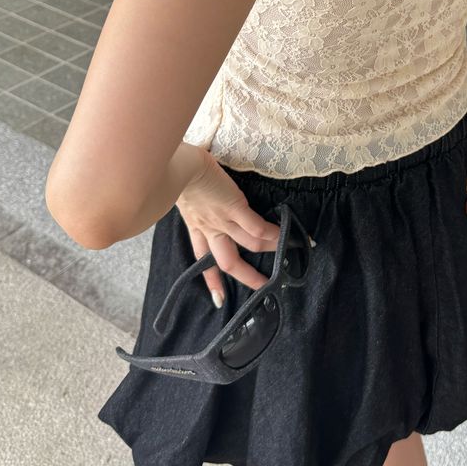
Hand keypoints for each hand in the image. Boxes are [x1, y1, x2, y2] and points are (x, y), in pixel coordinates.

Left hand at [176, 149, 282, 306]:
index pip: (203, 258)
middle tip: (264, 288)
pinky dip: (274, 235)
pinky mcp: (235, 207)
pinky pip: (257, 228)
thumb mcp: (182, 192)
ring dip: (271, 251)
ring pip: (249, 245)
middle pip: (229, 261)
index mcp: (196, 225)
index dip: (212, 280)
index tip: (218, 299)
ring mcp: (223, 220)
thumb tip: (196, 188)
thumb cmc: (178, 171)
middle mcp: (210, 228)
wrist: (179, 166)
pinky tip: (287, 238)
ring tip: (288, 254)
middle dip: (247, 277)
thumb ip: (191, 196)